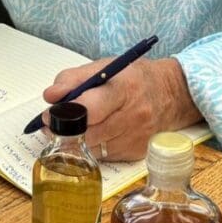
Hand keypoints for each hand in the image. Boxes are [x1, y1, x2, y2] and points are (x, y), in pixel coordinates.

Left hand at [42, 57, 200, 160]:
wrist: (172, 94)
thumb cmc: (134, 77)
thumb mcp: (105, 66)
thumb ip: (73, 78)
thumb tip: (50, 96)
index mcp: (125, 89)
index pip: (91, 108)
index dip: (65, 113)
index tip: (50, 113)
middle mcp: (134, 116)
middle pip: (88, 133)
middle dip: (65, 130)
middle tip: (52, 123)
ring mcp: (136, 137)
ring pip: (93, 148)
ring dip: (77, 140)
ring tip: (72, 127)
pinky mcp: (136, 153)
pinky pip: (104, 156)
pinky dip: (94, 146)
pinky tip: (95, 133)